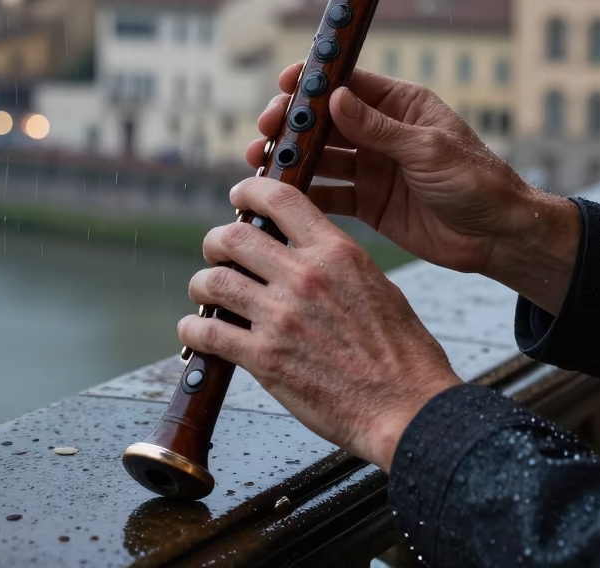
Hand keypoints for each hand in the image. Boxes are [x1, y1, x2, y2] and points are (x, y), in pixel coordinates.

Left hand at [178, 176, 461, 472]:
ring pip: (214, 281)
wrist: (406, 408)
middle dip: (216, 241)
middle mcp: (305, 277)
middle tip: (216, 250)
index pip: (280, 199)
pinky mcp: (265, 358)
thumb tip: (306, 250)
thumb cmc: (401, 353)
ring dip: (202, 284)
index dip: (251, 192)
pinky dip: (193, 329)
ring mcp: (281, 317)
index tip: (241, 196)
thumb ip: (335, 262)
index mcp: (336, 252)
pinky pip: (209, 332)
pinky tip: (195, 331)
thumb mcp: (376, 283)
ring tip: (204, 290)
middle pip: (234, 237)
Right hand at [247, 65, 579, 314]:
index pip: (349, 82)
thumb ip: (379, 128)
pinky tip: (279, 196)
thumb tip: (335, 97)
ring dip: (290, 157)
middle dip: (292, 122)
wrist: (498, 237)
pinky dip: (304, 194)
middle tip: (265, 128)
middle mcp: (380, 133)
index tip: (285, 82)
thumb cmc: (476, 181)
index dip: (315, 80)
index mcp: (400, 106)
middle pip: (325, 119)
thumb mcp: (428, 150)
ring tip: (260, 161)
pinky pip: (328, 194)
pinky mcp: (367, 203)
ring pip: (320, 156)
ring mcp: (371, 168)